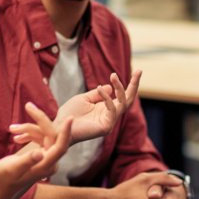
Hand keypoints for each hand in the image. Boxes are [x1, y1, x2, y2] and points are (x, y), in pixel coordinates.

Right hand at [0, 103, 72, 198]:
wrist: (1, 186)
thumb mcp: (12, 168)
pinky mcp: (42, 155)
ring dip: (29, 129)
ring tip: (11, 128)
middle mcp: (50, 162)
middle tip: (29, 106)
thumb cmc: (4, 178)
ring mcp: (47, 158)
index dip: (66, 132)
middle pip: (52, 136)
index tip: (71, 118)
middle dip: (41, 120)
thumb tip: (39, 153)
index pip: (61, 146)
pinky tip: (15, 136)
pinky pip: (39, 139)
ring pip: (44, 136)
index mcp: (47, 165)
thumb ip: (27, 160)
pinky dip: (28, 135)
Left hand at [10, 71, 139, 144]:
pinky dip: (107, 98)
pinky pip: (112, 110)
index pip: (123, 96)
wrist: (59, 127)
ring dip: (120, 88)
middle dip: (134, 85)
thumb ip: (97, 94)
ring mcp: (110, 122)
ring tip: (113, 75)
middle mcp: (111, 115)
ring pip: (122, 103)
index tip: (138, 71)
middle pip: (128, 99)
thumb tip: (110, 87)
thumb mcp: (84, 98)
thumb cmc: (69, 114)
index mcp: (107, 108)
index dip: (130, 84)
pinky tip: (99, 89)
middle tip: (139, 70)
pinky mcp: (106, 127)